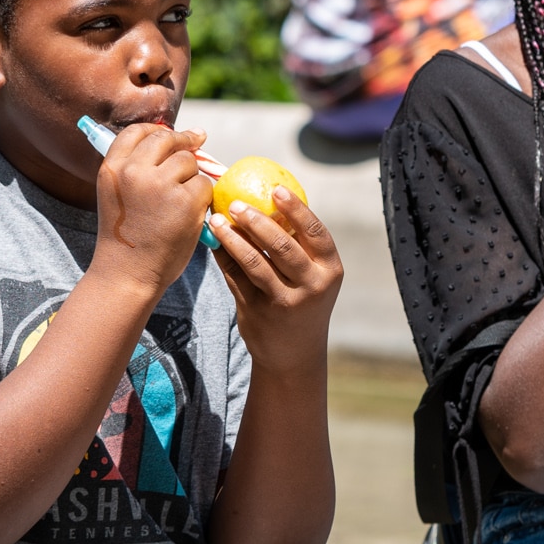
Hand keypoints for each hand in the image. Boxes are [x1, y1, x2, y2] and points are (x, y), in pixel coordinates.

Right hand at [92, 123, 213, 297]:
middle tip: (198, 139)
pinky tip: (190, 214)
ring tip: (180, 201)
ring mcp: (160, 184)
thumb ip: (133, 169)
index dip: (157, 129)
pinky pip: (204, 184)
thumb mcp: (116, 195)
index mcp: (112, 169)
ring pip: (188, 161)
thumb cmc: (126, 237)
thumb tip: (168, 139)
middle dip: (184, 139)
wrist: (127, 273)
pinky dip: (202, 197)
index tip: (171, 133)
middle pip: (166, 139)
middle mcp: (134, 172)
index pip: (136, 132)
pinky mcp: (185, 200)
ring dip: (192, 176)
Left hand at [208, 189, 341, 373]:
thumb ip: (298, 248)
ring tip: (216, 220)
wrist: (294, 354)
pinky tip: (213, 243)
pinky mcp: (258, 312)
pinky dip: (223, 257)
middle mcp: (311, 286)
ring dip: (232, 238)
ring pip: (254, 262)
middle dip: (256, 220)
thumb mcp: (313, 277)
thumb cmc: (303, 301)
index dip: (296, 209)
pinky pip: (236, 278)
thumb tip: (267, 201)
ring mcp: (284, 302)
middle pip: (282, 245)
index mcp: (330, 270)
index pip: (315, 232)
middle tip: (235, 203)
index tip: (276, 189)